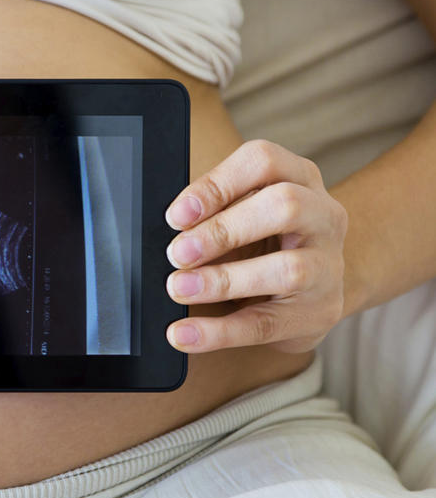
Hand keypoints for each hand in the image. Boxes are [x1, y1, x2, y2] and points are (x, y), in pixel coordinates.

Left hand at [163, 139, 347, 353]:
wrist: (311, 289)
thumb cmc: (265, 242)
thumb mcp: (242, 214)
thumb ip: (211, 213)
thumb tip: (168, 231)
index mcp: (299, 177)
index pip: (264, 162)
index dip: (216, 185)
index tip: (176, 216)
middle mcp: (323, 215)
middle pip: (285, 206)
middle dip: (224, 230)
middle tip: (177, 253)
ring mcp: (328, 265)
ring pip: (286, 268)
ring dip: (223, 280)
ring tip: (179, 288)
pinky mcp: (318, 312)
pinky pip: (266, 324)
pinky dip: (218, 332)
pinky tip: (184, 334)